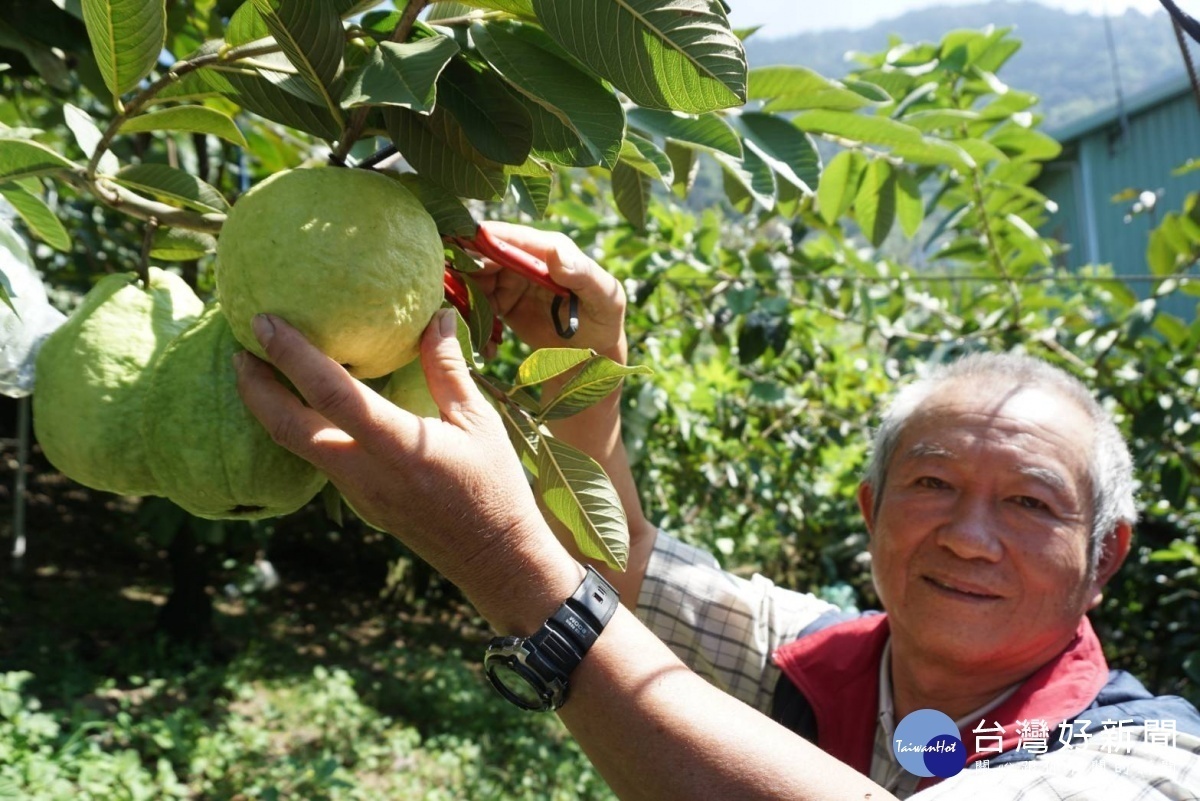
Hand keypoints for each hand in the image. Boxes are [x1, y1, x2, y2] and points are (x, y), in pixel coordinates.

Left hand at [234, 308, 581, 631]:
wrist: (493, 559)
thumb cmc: (495, 487)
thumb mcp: (479, 422)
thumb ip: (448, 368)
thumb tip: (439, 314)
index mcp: (399, 447)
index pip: (333, 395)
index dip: (293, 356)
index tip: (265, 322)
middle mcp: (366, 473)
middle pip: (288, 428)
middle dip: (255, 386)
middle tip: (241, 346)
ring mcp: (357, 493)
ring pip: (295, 446)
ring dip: (269, 407)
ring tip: (259, 369)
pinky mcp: (358, 502)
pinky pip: (316, 458)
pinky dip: (298, 425)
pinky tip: (303, 403)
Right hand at [470, 222, 626, 361]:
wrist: (593, 355)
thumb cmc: (604, 320)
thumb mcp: (605, 298)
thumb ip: (584, 275)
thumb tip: (556, 253)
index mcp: (549, 249)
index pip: (510, 238)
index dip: (482, 241)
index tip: (456, 246)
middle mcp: (526, 260)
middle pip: (484, 256)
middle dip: (463, 271)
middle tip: (445, 291)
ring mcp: (511, 281)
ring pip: (474, 281)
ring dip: (463, 299)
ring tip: (463, 323)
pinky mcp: (501, 303)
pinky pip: (476, 305)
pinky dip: (471, 320)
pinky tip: (484, 345)